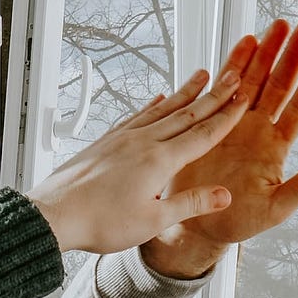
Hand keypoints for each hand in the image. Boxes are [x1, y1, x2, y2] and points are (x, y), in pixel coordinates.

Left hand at [27, 69, 250, 253]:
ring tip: (201, 76)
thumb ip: (190, 203)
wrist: (54, 215)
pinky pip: (136, 115)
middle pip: (186, 114)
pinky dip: (151, 105)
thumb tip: (224, 195)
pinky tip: (157, 98)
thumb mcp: (153, 220)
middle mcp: (142, 142)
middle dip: (213, 95)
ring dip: (184, 92)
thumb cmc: (99, 221)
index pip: (202, 134)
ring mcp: (122, 138)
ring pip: (161, 109)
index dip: (226, 116)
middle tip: (232, 76)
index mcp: (158, 161)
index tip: (243, 99)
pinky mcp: (106, 141)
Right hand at [141, 19, 297, 278]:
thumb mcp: (277, 207)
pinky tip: (245, 42)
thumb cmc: (239, 220)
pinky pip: (224, 87)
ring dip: (267, 52)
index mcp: (276, 147)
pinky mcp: (211, 121)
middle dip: (293, 54)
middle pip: (280, 84)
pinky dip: (234, 64)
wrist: (198, 223)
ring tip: (279, 25)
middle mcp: (258, 129)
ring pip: (255, 79)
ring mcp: (235, 122)